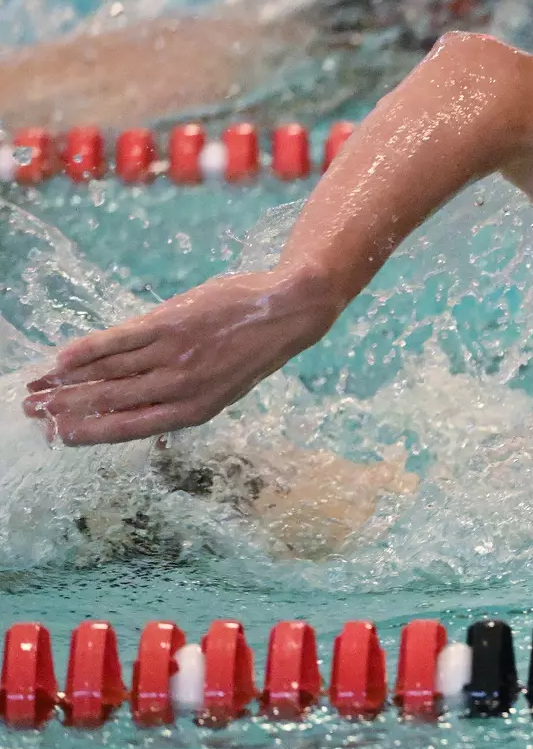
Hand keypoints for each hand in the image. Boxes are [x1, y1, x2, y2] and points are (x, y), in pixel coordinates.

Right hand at [22, 266, 338, 445]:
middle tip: (31, 411)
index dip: (89, 433)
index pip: (129, 428)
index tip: (58, 437)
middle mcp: (181, 388)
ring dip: (66, 380)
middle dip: (65, 409)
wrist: (286, 311)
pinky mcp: (170, 324)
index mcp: (195, 410)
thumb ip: (181, 401)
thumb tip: (137, 414)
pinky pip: (119, 340)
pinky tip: (63, 358)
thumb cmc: (251, 350)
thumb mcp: (223, 388)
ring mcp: (174, 355)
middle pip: (110, 401)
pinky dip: (88, 350)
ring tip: (36, 385)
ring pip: (108, 372)